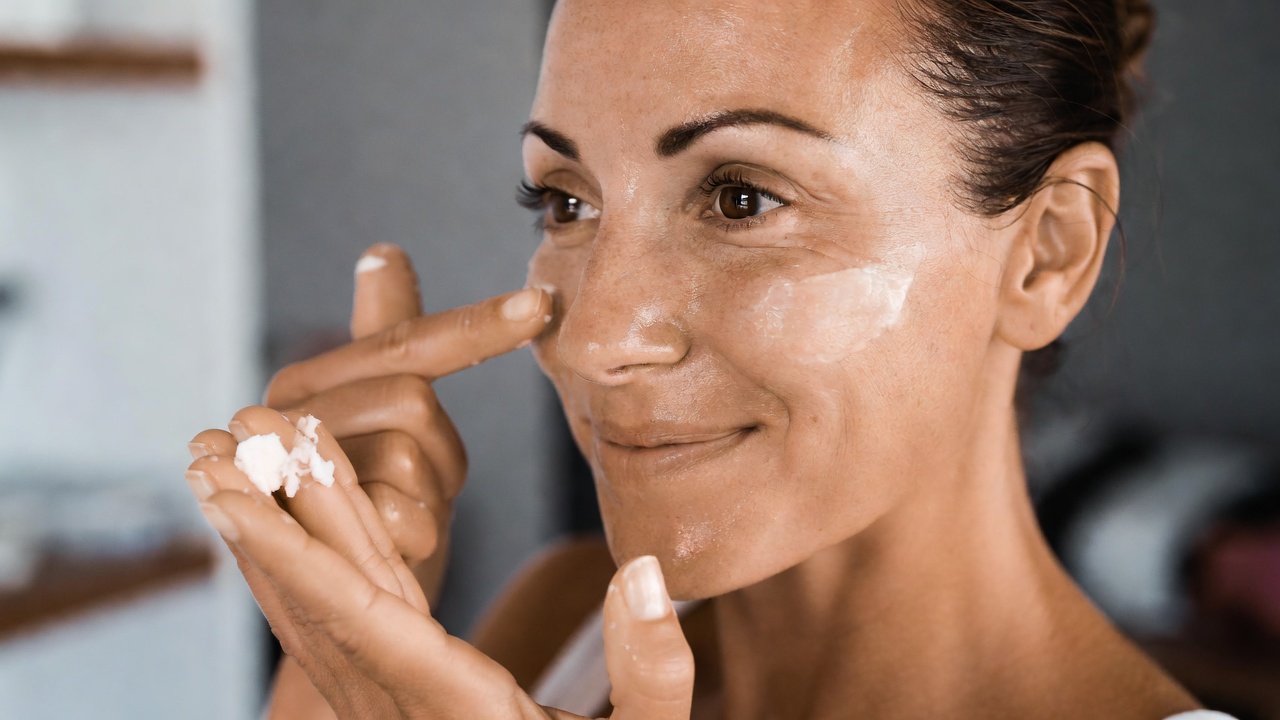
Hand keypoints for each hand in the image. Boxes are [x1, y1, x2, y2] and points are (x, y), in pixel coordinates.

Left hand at [187, 414, 695, 719]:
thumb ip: (652, 672)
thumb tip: (645, 573)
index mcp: (452, 706)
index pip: (359, 613)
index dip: (290, 546)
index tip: (232, 489)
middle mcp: (399, 701)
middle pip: (320, 593)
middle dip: (262, 510)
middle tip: (214, 435)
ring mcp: (387, 698)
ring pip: (318, 600)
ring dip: (270, 526)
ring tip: (227, 456)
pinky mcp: (395, 690)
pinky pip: (341, 614)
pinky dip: (308, 557)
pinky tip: (287, 513)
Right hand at [191, 243, 551, 603]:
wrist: (343, 606)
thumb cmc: (379, 500)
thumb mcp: (389, 419)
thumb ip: (388, 336)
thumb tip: (383, 251)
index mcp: (305, 384)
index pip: (406, 343)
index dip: (478, 325)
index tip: (542, 302)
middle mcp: (278, 417)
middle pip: (412, 400)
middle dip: (436, 451)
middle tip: (416, 488)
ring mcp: (280, 473)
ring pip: (410, 457)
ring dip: (427, 497)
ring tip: (398, 517)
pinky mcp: (301, 534)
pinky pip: (405, 517)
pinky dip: (417, 534)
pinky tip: (396, 546)